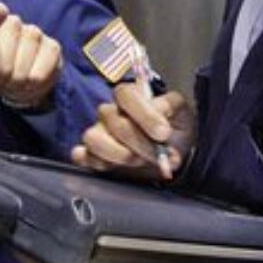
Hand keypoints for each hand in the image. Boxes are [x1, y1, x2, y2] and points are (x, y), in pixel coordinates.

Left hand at [0, 2, 62, 106]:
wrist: (13, 80)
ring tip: (10, 82)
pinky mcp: (52, 47)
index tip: (0, 11)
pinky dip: (32, 86)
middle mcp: (11, 24)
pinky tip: (27, 81)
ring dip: (14, 86)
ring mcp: (34, 34)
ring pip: (23, 73)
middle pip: (4, 62)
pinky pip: (41, 75)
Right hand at [71, 83, 195, 180]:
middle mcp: (111, 113)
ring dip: (119, 154)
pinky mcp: (93, 156)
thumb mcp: (181, 113)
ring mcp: (99, 134)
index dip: (144, 115)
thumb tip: (159, 113)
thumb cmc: (176, 130)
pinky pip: (81, 156)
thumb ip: (170, 107)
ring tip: (139, 161)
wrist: (174, 154)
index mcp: (132, 98)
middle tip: (158, 155)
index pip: (126, 95)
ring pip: (93, 138)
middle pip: (114, 122)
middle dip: (140, 142)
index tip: (163, 134)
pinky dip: (93, 161)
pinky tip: (109, 167)